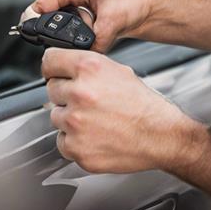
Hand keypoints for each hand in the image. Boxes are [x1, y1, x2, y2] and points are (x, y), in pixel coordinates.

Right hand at [31, 0, 162, 52]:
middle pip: (49, 20)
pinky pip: (76, 39)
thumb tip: (87, 55)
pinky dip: (85, 43)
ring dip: (74, 39)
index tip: (34, 37)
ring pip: (63, 32)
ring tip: (95, 34)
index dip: (35, 22)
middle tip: (75, 39)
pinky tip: (99, 38)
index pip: (42, 4)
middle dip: (59, 34)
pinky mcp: (87, 24)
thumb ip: (96, 39)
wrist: (155, 5)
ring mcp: (79, 11)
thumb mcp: (113, 18)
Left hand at [42, 48, 197, 173]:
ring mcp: (75, 123)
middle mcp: (79, 93)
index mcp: (89, 68)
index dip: (54, 68)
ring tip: (95, 120)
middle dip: (66, 95)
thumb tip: (64, 70)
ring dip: (70, 119)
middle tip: (89, 102)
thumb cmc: (144, 106)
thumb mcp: (118, 71)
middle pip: (51, 89)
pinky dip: (74, 141)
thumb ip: (87, 68)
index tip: (56, 73)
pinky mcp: (76, 148)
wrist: (161, 136)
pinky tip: (94, 136)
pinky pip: (62, 141)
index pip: (49, 60)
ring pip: (55, 116)